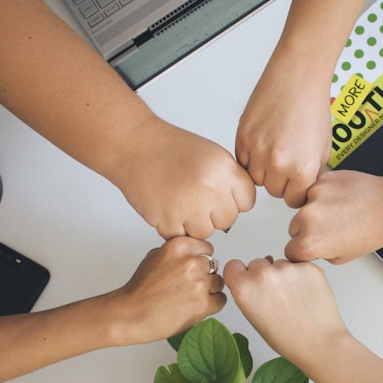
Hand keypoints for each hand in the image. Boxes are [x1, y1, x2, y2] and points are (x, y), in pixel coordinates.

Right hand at [109, 237, 225, 344]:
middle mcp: (191, 262)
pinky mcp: (203, 304)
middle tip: (188, 287)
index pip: (207, 249)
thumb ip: (178, 252)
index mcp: (179, 246)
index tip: (192, 269)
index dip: (200, 260)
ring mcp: (199, 283)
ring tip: (189, 297)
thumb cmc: (140, 289)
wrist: (130, 315)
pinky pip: (221, 300)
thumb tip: (196, 253)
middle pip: (214, 266)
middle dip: (204, 276)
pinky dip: (212, 305)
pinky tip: (194, 307)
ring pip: (219, 283)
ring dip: (209, 291)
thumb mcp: (155, 256)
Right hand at [114, 120, 255, 239]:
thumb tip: (241, 205)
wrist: (135, 145)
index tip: (222, 195)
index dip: (234, 200)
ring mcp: (189, 206)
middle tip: (197, 197)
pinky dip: (175, 227)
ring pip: (206, 232)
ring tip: (182, 202)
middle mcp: (209, 188)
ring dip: (195, 223)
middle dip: (214, 213)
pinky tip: (169, 207)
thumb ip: (231, 180)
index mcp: (224, 169)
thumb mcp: (213, 155)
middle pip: (228, 220)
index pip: (247, 201)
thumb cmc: (171, 148)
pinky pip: (182, 237)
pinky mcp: (168, 220)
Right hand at [223, 258, 346, 364]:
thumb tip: (252, 276)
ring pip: (279, 263)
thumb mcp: (253, 317)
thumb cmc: (287, 338)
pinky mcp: (307, 266)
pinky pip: (298, 264)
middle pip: (257, 262)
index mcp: (244, 288)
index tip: (247, 280)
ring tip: (294, 298)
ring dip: (284, 275)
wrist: (318, 342)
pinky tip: (306, 293)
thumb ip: (247, 293)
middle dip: (263, 275)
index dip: (241, 274)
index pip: (233, 265)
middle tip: (276, 296)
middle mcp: (263, 274)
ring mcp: (287, 267)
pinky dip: (301, 275)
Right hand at [235, 54, 331, 207]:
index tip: (295, 183)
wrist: (298, 76)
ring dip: (264, 170)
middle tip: (285, 162)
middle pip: (273, 191)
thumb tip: (302, 190)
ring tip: (274, 150)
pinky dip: (251, 157)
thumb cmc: (313, 106)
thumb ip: (312, 174)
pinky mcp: (243, 137)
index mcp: (303, 169)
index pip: (294, 200)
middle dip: (280, 180)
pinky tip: (263, 142)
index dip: (295, 191)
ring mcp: (258, 151)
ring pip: (256, 179)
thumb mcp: (324, 148)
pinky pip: (243, 162)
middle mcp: (279, 163)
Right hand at [285, 170, 382, 263]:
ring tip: (339, 213)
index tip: (311, 248)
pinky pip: (314, 191)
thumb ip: (318, 253)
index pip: (290, 251)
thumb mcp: (342, 257)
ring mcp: (314, 197)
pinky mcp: (321, 181)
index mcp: (310, 242)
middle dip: (307, 231)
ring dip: (314, 212)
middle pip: (294, 228)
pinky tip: (340, 200)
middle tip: (330, 230)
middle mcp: (307, 219)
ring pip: (302, 208)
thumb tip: (308, 247)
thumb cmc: (373, 231)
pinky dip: (323, 196)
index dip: (302, 251)